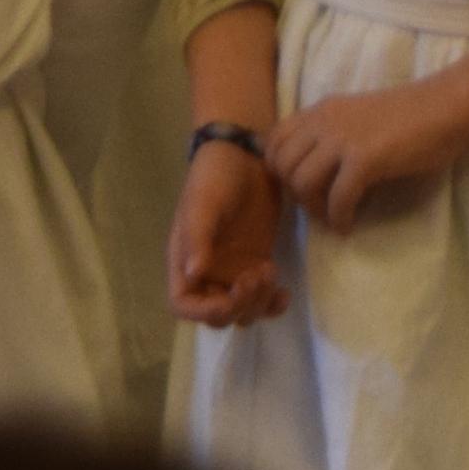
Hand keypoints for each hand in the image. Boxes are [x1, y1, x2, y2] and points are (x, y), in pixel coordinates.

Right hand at [169, 133, 289, 328]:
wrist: (246, 155)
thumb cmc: (216, 176)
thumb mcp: (204, 203)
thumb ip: (198, 237)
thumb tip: (194, 274)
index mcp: (185, 259)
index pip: (183, 304)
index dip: (203, 312)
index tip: (229, 298)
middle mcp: (207, 272)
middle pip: (217, 314)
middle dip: (238, 305)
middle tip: (257, 276)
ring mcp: (233, 270)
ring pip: (243, 310)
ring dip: (258, 303)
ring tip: (271, 271)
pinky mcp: (257, 264)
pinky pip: (263, 298)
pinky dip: (273, 304)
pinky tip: (285, 293)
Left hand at [259, 82, 468, 236]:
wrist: (445, 108)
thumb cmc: (409, 116)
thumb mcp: (357, 117)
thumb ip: (332, 134)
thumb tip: (314, 169)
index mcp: (322, 110)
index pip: (274, 138)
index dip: (279, 168)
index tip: (298, 186)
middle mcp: (325, 121)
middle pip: (283, 165)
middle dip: (294, 193)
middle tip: (317, 206)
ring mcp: (343, 139)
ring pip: (302, 182)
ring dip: (314, 208)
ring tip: (333, 217)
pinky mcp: (365, 159)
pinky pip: (337, 199)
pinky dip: (339, 218)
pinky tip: (349, 224)